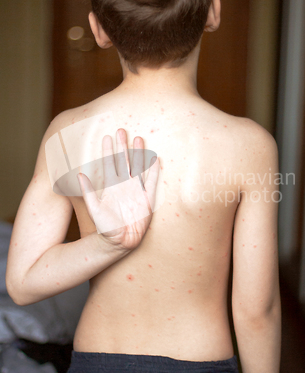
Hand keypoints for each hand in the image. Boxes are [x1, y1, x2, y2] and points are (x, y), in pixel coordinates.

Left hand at [77, 129, 159, 250]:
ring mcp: (136, 191)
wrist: (120, 242)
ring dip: (138, 154)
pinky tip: (155, 160)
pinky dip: (154, 172)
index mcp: (111, 187)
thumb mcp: (95, 209)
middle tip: (121, 130)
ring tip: (138, 139)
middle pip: (124, 161)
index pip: (109, 164)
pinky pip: (152, 183)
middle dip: (122, 146)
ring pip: (137, 167)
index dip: (108, 151)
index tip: (106, 137)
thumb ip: (89, 193)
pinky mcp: (147, 200)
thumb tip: (80, 175)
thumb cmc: (105, 228)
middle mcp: (124, 186)